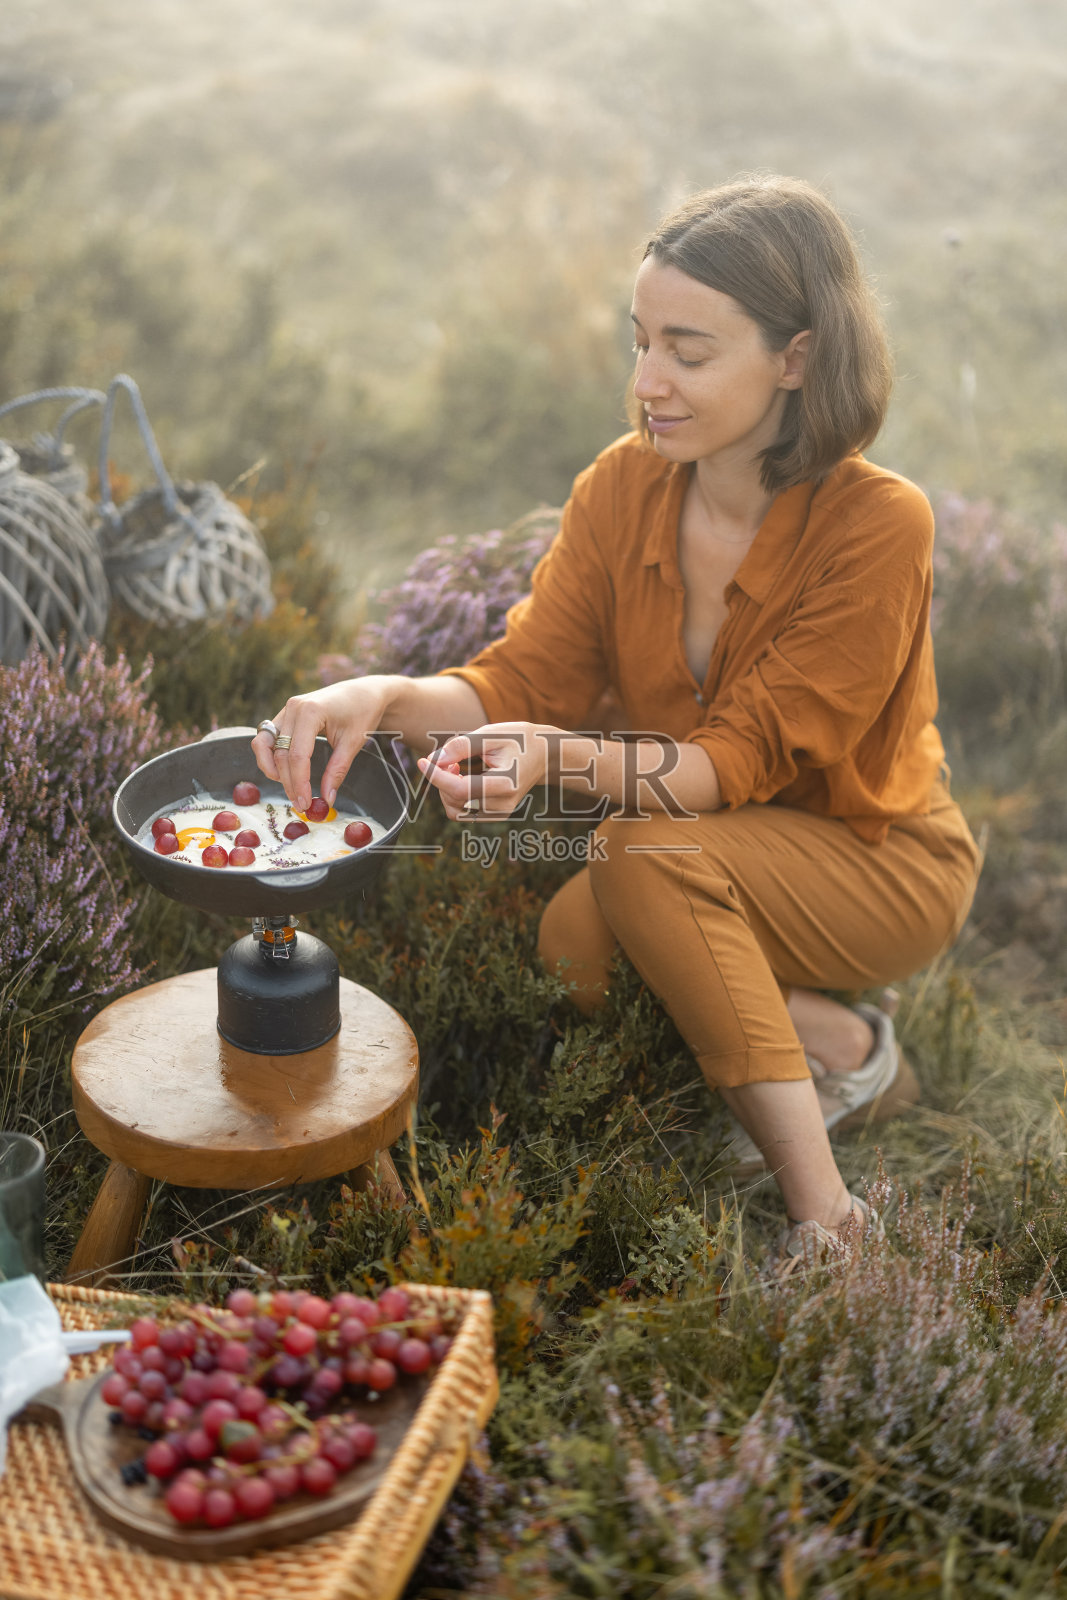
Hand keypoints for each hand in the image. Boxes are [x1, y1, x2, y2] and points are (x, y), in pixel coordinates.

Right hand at [251, 679, 392, 812]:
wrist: (363, 692)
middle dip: (288, 782)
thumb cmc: (361, 712)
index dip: (299, 783)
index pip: (297, 755)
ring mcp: (286, 710)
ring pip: (264, 745)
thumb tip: (326, 799)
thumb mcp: (353, 743)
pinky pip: (268, 739)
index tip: (306, 803)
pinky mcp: (284, 716)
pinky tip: (285, 773)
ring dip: (272, 770)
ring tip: (291, 790)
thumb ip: (337, 771)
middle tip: (301, 805)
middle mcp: (293, 708)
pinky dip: (272, 757)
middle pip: (280, 754)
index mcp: (310, 711)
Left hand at [417, 723, 548, 820]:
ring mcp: (500, 813)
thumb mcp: (491, 734)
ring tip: (455, 767)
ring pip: (455, 811)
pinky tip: (461, 777)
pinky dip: (454, 796)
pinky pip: (463, 812)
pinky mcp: (495, 815)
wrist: (543, 755)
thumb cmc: (518, 740)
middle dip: (442, 780)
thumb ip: (461, 746)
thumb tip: (433, 761)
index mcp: (506, 784)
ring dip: (446, 790)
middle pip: (455, 801)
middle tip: (448, 758)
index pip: (460, 790)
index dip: (436, 776)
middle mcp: (503, 805)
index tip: (422, 761)